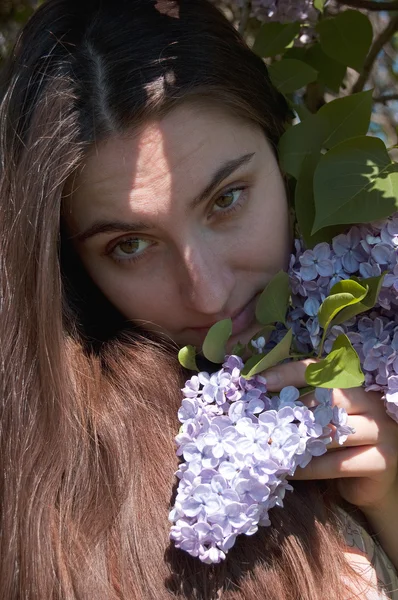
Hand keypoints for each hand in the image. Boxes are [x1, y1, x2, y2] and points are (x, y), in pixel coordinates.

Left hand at [263, 360, 397, 511]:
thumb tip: (260, 394)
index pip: (320, 370)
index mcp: (355, 386)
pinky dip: (309, 468)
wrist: (371, 483)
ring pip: (332, 432)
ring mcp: (381, 431)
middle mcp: (372, 403)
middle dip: (293, 409)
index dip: (289, 373)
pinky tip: (288, 471)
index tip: (260, 381)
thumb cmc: (340, 446)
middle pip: (329, 397)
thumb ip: (302, 406)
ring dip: (298, 442)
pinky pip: (337, 464)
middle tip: (264, 420)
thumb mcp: (323, 420)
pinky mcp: (381, 461)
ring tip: (270, 448)